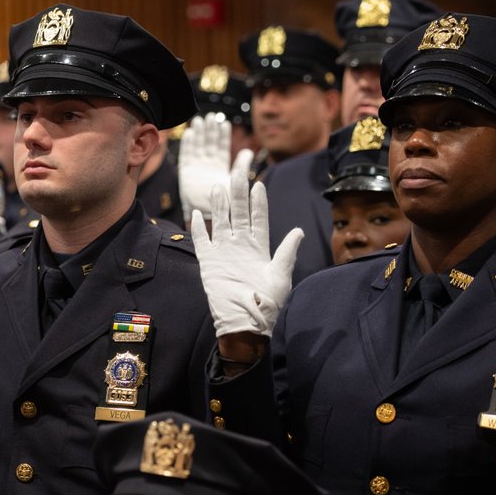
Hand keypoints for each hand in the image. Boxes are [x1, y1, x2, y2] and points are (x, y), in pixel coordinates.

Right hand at [179, 115, 253, 220]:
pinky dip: (188, 144)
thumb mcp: (235, 181)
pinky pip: (187, 155)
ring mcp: (196, 167)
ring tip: (200, 120)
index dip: (223, 135)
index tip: (224, 122)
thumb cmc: (225, 202)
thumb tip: (249, 151)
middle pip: (209, 143)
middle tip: (210, 116)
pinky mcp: (186, 172)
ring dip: (199, 134)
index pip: (222, 147)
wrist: (208, 214)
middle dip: (210, 130)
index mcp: (220, 166)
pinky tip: (190, 133)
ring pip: (198, 146)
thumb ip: (241, 165)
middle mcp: (208, 164)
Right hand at [191, 179, 300, 336]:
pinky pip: (201, 241)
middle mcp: (241, 246)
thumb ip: (287, 251)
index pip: (259, 219)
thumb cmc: (268, 301)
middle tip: (236, 174)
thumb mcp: (281, 274)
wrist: (246, 320)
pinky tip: (196, 212)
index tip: (259, 184)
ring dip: (219, 205)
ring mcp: (224, 253)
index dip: (259, 202)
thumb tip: (299, 230)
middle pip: (238, 215)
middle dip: (238, 195)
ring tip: (218, 187)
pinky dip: (198, 228)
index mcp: (260, 248)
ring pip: (220, 222)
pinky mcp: (209, 262)